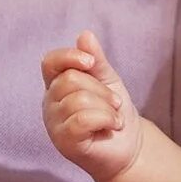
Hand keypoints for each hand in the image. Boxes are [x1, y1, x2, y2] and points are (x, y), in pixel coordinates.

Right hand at [41, 31, 141, 181]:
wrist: (130, 146)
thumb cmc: (114, 112)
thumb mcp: (108, 80)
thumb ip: (95, 59)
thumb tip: (84, 34)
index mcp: (57, 84)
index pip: (50, 61)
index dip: (69, 57)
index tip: (91, 62)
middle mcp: (50, 103)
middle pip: (70, 79)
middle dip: (101, 89)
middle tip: (115, 103)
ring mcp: (54, 123)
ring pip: (79, 99)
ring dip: (107, 107)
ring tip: (114, 118)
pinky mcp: (64, 142)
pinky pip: (82, 119)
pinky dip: (105, 119)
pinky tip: (112, 126)